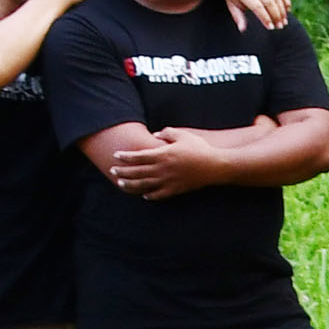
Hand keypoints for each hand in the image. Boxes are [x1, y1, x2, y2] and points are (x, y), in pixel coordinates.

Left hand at [102, 129, 221, 199]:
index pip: (138, 156)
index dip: (125, 156)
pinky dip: (150, 195)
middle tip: (113, 171)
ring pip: (144, 184)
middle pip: (137, 171)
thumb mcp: (183, 135)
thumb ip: (167, 132)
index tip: (116, 155)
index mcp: (163, 155)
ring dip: (131, 185)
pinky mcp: (176, 189)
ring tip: (121, 184)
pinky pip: (159, 194)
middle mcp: (162, 169)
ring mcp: (169, 181)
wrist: (216, 166)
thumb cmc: (200, 149)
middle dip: (123, 171)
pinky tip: (144, 194)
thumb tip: (155, 134)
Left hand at [212, 0, 296, 30]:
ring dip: (282, 10)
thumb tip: (242, 29)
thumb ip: (238, 17)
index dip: (265, 17)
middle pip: (269, 1)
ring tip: (284, 21)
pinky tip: (287, 11)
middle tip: (280, 26)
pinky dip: (286, 1)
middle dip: (276, 15)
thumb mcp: (231, 4)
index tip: (270, 27)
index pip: (257, 6)